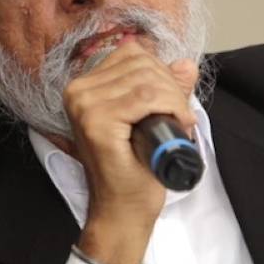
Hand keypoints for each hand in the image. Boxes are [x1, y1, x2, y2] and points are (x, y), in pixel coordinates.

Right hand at [63, 41, 197, 263]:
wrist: (122, 209)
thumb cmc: (135, 168)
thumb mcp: (152, 118)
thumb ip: (166, 88)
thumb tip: (186, 64)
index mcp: (85, 85)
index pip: (133, 54)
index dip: (162, 73)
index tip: (173, 101)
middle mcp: (78, 90)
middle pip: (142, 63)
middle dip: (172, 87)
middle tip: (180, 116)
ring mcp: (84, 104)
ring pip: (147, 79)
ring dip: (174, 99)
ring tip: (178, 122)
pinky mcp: (96, 121)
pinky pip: (146, 96)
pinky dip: (171, 107)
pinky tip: (177, 124)